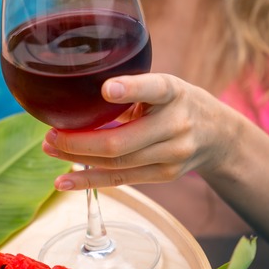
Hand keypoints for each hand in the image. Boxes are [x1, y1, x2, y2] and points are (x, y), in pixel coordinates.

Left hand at [42, 73, 238, 189]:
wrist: (218, 135)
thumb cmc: (178, 103)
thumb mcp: (164, 86)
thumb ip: (132, 90)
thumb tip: (77, 96)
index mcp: (173, 92)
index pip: (155, 89)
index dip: (131, 89)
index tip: (107, 89)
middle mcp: (176, 124)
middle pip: (122, 141)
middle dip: (79, 141)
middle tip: (50, 134)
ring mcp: (172, 155)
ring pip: (117, 163)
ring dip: (78, 159)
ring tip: (50, 149)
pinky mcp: (164, 175)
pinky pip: (121, 180)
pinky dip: (89, 181)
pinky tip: (64, 182)